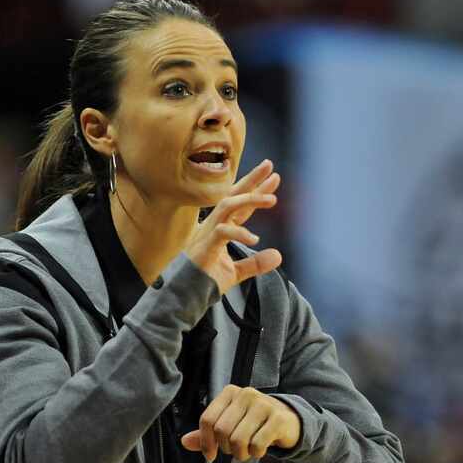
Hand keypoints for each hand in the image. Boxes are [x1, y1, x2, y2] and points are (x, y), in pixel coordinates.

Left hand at [180, 384, 300, 461]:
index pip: (207, 419)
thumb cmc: (253, 423)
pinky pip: (257, 444)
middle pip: (222, 431)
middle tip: (235, 451)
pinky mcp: (278, 418)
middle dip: (226, 448)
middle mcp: (246, 394)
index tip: (210, 455)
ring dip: (241, 453)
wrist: (288, 420)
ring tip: (247, 451)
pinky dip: (256, 453)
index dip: (206, 442)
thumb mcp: (230, 424)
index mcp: (230, 392)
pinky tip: (260, 449)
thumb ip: (208, 432)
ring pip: (239, 440)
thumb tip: (184, 442)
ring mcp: (263, 404)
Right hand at [185, 159, 281, 294]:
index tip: (274, 178)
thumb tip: (278, 255)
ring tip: (271, 200)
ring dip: (250, 200)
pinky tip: (255, 239)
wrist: (183, 296)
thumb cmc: (205, 282)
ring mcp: (206, 234)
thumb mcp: (235, 272)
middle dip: (251, 180)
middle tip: (270, 166)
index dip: (256, 190)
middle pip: (233, 196)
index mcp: (219, 229)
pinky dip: (239, 233)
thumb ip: (255, 263)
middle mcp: (212, 226)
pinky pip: (222, 232)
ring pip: (227, 207)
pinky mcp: (204, 247)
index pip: (239, 204)